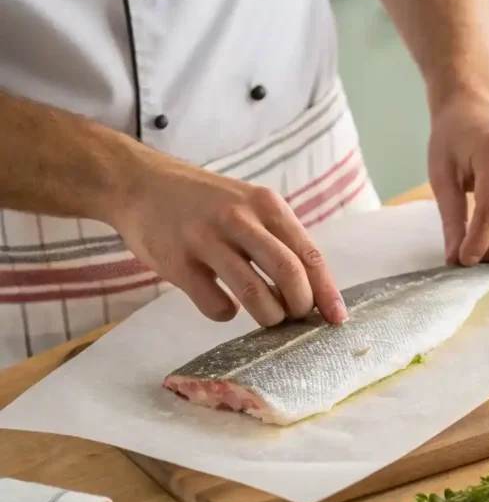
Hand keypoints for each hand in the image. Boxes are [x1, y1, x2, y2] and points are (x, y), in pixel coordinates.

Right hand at [106, 156, 344, 326]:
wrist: (138, 183)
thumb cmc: (203, 202)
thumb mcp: (248, 203)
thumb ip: (277, 237)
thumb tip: (313, 287)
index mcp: (266, 205)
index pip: (309, 253)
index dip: (326, 290)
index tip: (337, 318)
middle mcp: (240, 219)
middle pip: (289, 273)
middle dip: (301, 306)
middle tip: (296, 318)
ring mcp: (207, 240)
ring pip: (255, 293)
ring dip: (269, 316)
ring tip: (268, 319)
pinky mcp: (178, 262)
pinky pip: (216, 305)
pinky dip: (227, 314)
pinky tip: (224, 305)